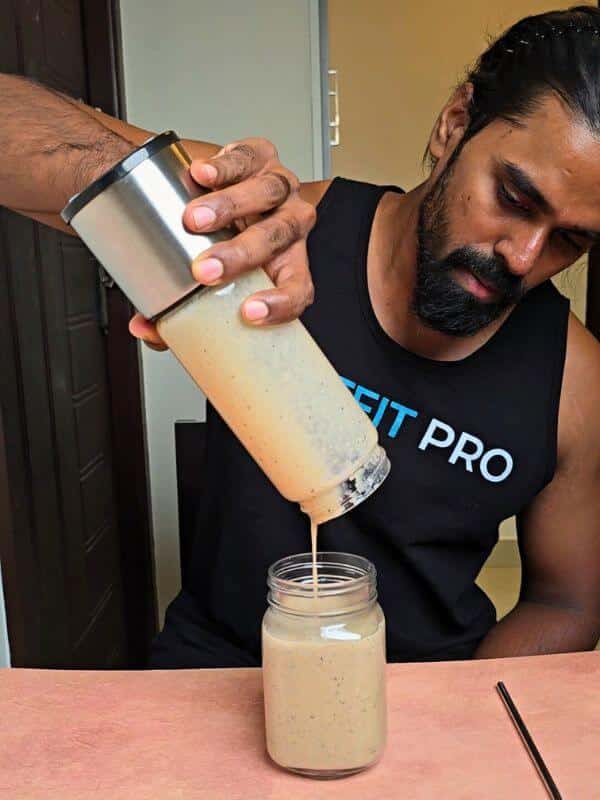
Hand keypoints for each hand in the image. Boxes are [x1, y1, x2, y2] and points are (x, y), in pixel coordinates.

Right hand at [129, 137, 316, 350]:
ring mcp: (279, 186)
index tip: (249, 313)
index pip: (298, 290)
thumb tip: (145, 329)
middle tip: (205, 269)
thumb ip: (178, 309)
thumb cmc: (216, 238)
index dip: (280, 304)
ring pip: (267, 195)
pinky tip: (201, 174)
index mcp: (286, 264)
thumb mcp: (205, 274)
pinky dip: (223, 167)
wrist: (209, 186)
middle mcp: (290, 225)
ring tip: (193, 220)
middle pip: (277, 239)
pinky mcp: (258, 155)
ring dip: (230, 208)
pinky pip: (244, 159)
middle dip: (240, 256)